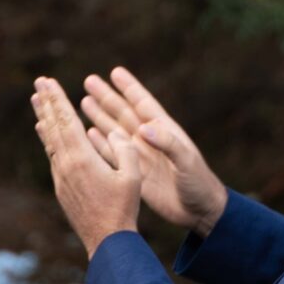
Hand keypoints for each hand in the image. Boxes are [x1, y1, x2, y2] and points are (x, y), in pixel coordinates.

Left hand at [32, 77, 141, 256]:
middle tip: (39, 82)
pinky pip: (52, 155)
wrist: (106, 240)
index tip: (49, 82)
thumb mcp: (132, 175)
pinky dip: (48, 139)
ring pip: (49, 141)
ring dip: (43, 119)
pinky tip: (46, 134)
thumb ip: (124, 149)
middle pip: (53, 127)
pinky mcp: (61, 188)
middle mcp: (66, 165)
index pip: (66, 121)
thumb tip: (115, 132)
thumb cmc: (123, 208)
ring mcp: (60, 177)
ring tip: (36, 102)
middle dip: (46, 102)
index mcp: (82, 158)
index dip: (58, 99)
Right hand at [77, 66, 227, 235]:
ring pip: (114, 130)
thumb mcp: (186, 161)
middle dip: (106, 97)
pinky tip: (87, 133)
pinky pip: (112, 154)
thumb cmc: (199, 182)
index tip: (114, 72)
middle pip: (123, 113)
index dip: (129, 87)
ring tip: (83, 101)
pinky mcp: (133, 172)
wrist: (199, 211)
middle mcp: (149, 139)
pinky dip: (100, 143)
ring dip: (99, 116)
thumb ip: (167, 143)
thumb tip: (143, 128)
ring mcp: (139, 155)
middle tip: (89, 81)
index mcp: (164, 130)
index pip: (143, 103)